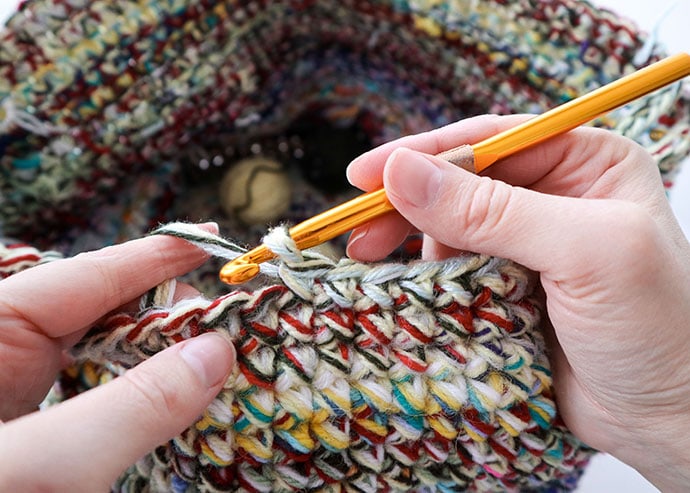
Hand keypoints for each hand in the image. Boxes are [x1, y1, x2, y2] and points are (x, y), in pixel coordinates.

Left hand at [0, 226, 235, 490]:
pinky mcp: (39, 435)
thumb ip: (135, 406)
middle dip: (167, 315)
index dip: (151, 256)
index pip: (83, 277)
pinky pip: (101, 401)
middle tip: (230, 322)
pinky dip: (143, 400)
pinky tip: (178, 399)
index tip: (208, 240)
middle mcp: (4, 355)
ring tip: (216, 357)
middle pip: (102, 313)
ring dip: (161, 360)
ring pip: (106, 358)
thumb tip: (216, 353)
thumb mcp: (47, 464)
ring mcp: (21, 396)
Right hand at [346, 114, 689, 489]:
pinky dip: (424, 277)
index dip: (425, 153)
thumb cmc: (659, 328)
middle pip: (459, 183)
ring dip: (411, 244)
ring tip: (375, 260)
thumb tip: (404, 173)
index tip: (366, 175)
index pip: (490, 142)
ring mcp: (527, 245)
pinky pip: (451, 270)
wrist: (668, 419)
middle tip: (358, 230)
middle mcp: (554, 196)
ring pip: (448, 228)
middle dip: (407, 204)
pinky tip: (407, 286)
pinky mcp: (506, 288)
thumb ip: (491, 211)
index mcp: (585, 163)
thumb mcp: (583, 253)